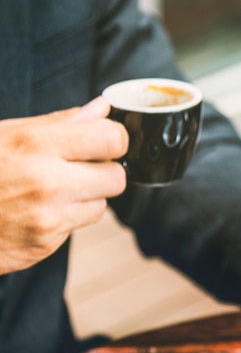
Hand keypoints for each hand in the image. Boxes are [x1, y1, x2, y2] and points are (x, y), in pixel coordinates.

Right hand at [0, 97, 127, 273]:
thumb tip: (101, 109)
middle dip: (104, 172)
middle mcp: (48, 181)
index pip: (112, 139)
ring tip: (52, 190)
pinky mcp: (46, 243)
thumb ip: (58, 123)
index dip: (113, 140)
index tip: (104, 141)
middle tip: (80, 168)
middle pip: (117, 177)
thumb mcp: (4, 133)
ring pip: (102, 205)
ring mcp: (49, 216)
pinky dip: (67, 218)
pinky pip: (78, 227)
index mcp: (37, 144)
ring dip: (86, 198)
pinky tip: (38, 209)